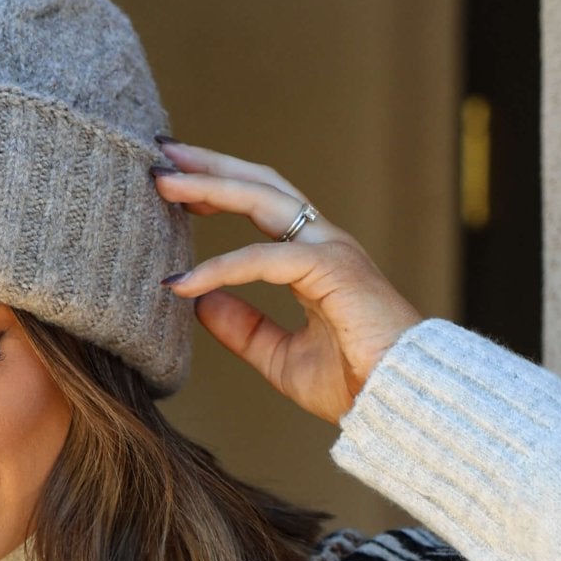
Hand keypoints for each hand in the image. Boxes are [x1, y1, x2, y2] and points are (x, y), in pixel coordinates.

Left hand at [151, 140, 423, 424]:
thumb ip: (244, 329)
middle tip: (161, 155)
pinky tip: (183, 282)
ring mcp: (331, 250)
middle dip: (209, 166)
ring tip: (161, 183)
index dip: (217, 189)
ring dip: (210, 187)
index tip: (173, 185)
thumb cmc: (354, 384)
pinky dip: (221, 267)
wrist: (400, 405)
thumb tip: (200, 304)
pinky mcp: (333, 269)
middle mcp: (323, 243)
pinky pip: (265, 259)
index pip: (260, 205)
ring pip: (263, 200)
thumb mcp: (280, 357)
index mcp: (313, 258)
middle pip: (260, 184)